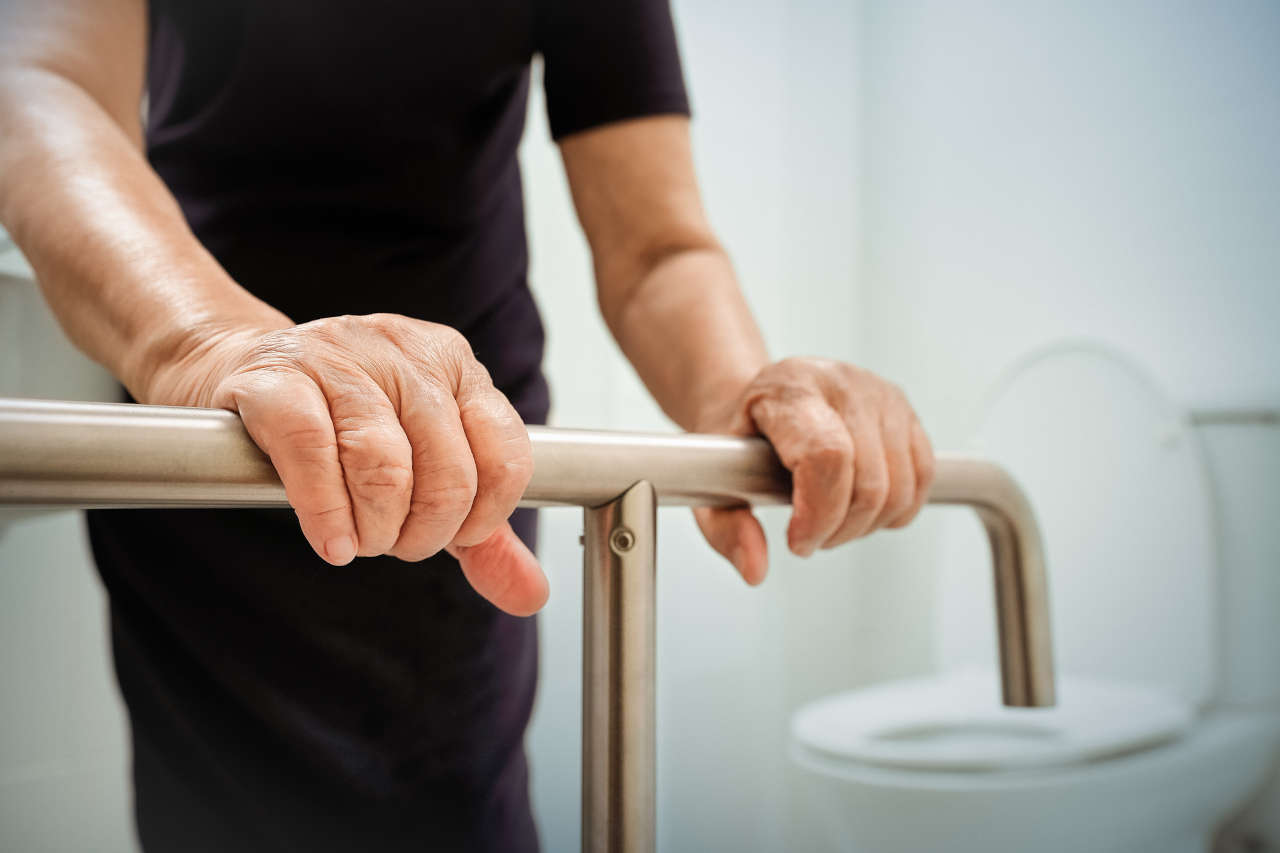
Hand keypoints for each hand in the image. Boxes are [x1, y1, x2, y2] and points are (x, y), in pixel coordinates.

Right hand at [148, 314, 547, 616]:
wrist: (239, 371)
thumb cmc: (342, 426)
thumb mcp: (425, 471)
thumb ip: (480, 533)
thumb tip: (531, 596)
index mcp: (456, 367)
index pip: (505, 454)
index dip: (483, 516)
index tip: (452, 537)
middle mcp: (406, 353)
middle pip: (447, 470)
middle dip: (424, 533)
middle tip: (394, 545)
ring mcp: (340, 356)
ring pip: (383, 464)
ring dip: (375, 528)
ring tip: (360, 542)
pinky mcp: (276, 377)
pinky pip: (312, 451)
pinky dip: (326, 513)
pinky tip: (331, 541)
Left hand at [692, 358, 935, 584]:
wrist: (760, 399)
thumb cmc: (738, 437)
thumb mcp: (709, 479)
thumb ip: (726, 528)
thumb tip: (756, 570)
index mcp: (791, 389)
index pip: (828, 457)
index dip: (819, 513)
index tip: (797, 539)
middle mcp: (843, 384)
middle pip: (869, 483)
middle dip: (839, 530)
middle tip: (809, 536)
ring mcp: (882, 395)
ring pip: (900, 488)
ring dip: (867, 525)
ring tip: (831, 519)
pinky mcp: (906, 412)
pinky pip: (922, 478)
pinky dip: (895, 511)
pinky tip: (860, 508)